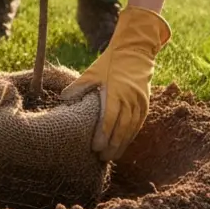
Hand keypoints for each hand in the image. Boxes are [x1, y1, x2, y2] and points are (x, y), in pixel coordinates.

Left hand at [62, 6, 169, 160]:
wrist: (135, 51)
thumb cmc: (110, 62)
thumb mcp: (93, 72)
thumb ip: (79, 86)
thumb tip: (63, 98)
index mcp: (116, 91)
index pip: (110, 119)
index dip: (103, 135)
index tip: (95, 147)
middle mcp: (130, 99)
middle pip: (122, 128)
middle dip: (112, 144)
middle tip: (102, 157)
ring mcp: (140, 102)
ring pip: (131, 128)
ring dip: (122, 144)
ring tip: (112, 156)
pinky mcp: (145, 103)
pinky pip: (138, 124)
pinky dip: (131, 135)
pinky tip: (123, 144)